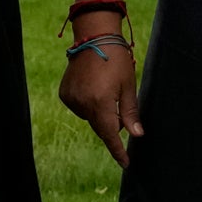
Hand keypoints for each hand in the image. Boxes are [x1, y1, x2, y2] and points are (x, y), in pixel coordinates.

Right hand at [60, 28, 143, 166]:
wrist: (94, 38)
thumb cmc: (116, 60)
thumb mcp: (128, 87)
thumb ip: (130, 113)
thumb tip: (136, 135)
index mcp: (101, 102)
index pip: (110, 134)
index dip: (118, 150)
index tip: (125, 163)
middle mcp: (82, 103)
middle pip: (99, 126)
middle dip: (112, 127)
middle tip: (122, 114)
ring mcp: (71, 98)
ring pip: (90, 117)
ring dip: (100, 114)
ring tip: (107, 93)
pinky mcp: (65, 93)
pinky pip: (79, 108)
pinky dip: (88, 105)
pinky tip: (94, 89)